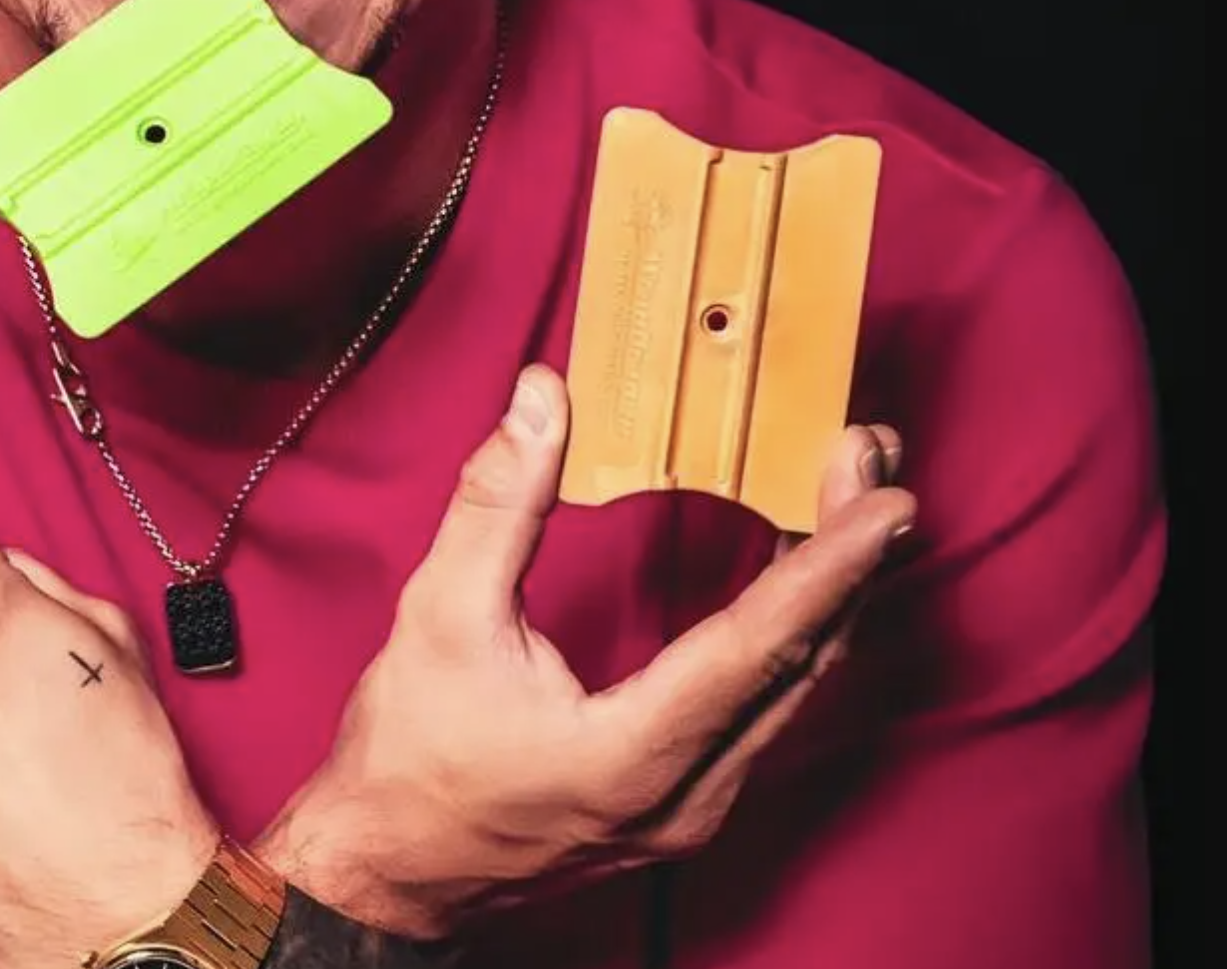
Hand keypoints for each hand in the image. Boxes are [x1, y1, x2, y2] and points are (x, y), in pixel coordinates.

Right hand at [256, 365, 914, 936]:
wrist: (393, 874)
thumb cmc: (410, 759)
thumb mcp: (440, 614)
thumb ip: (497, 502)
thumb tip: (541, 401)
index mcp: (630, 756)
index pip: (755, 649)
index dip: (827, 568)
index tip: (884, 502)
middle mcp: (687, 796)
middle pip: (801, 668)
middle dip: (849, 558)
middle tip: (869, 460)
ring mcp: (697, 809)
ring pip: (797, 693)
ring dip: (833, 593)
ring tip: (854, 500)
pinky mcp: (690, 802)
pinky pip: (772, 709)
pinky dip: (799, 633)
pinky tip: (803, 575)